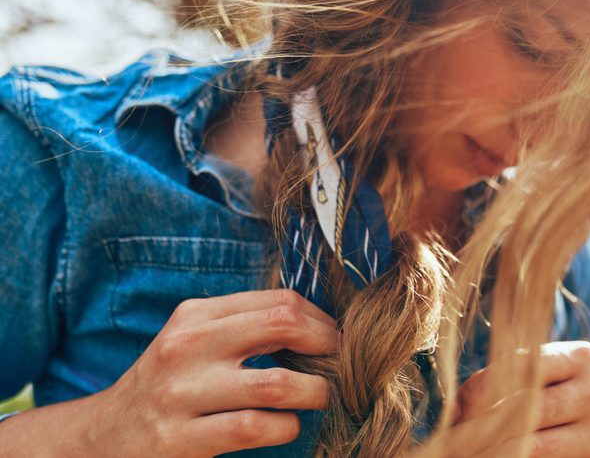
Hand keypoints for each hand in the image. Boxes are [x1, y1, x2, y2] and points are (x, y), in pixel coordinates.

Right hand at [90, 289, 340, 456]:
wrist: (101, 437)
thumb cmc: (168, 386)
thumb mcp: (194, 342)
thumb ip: (244, 325)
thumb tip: (320, 323)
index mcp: (196, 315)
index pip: (279, 301)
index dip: (322, 320)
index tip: (335, 339)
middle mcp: (188, 346)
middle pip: (283, 325)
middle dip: (326, 345)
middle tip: (340, 364)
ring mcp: (182, 392)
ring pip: (276, 383)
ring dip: (314, 392)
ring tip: (320, 397)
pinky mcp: (179, 438)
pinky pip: (255, 427)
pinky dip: (286, 427)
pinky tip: (287, 426)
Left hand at [447, 340, 589, 457]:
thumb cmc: (564, 397)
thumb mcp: (547, 378)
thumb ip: (511, 380)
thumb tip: (455, 407)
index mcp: (580, 357)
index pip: (521, 367)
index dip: (480, 389)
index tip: (454, 410)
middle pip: (525, 408)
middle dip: (480, 426)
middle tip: (448, 440)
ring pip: (531, 445)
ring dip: (490, 452)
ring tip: (460, 454)